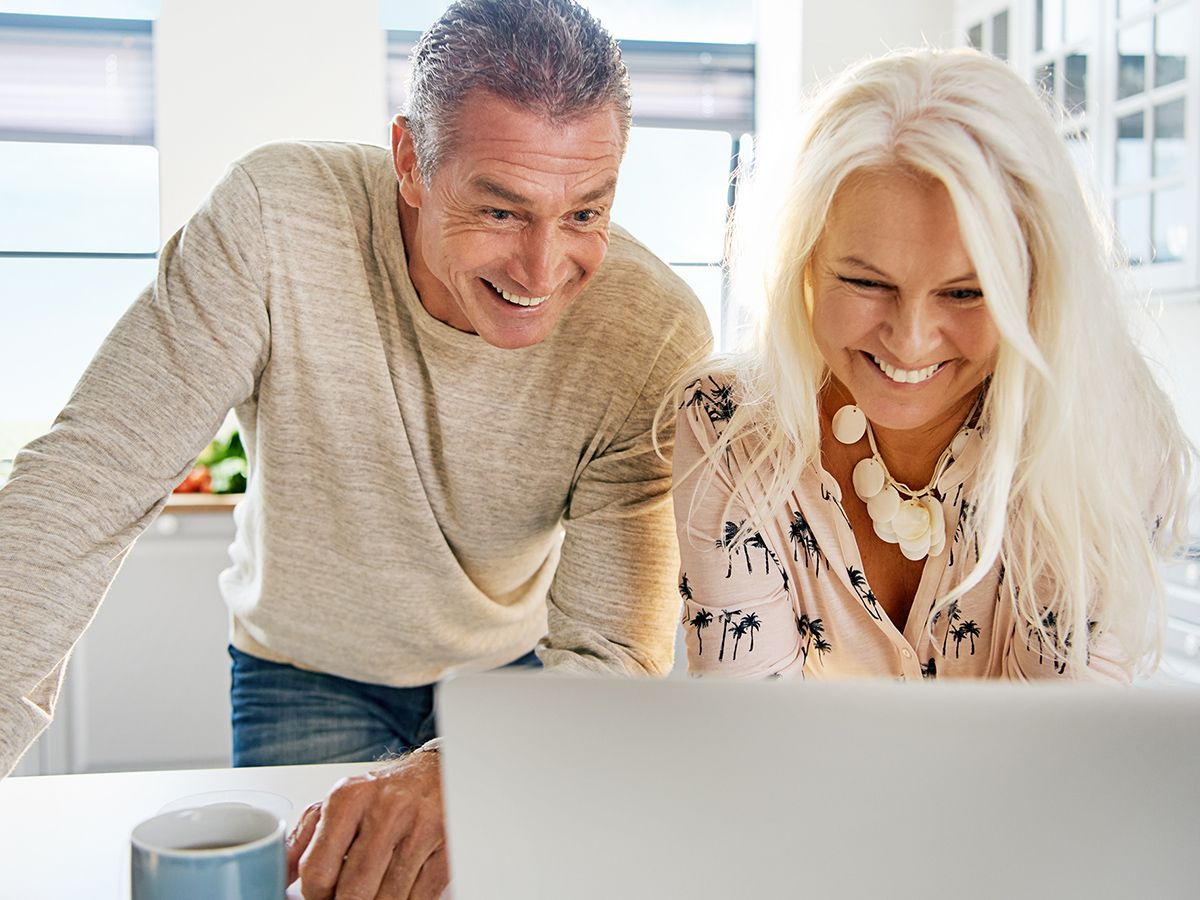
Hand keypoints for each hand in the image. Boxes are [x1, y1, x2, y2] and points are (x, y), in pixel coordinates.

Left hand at [287, 748, 448, 899]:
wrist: (436, 774)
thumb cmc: (383, 793)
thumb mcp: (339, 804)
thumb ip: (302, 840)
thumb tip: (278, 877)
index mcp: (350, 798)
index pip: (318, 871)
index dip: (316, 895)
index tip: (321, 894)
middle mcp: (386, 809)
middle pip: (353, 892)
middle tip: (349, 895)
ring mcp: (420, 829)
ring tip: (374, 890)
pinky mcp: (446, 848)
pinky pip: (419, 899)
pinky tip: (399, 888)